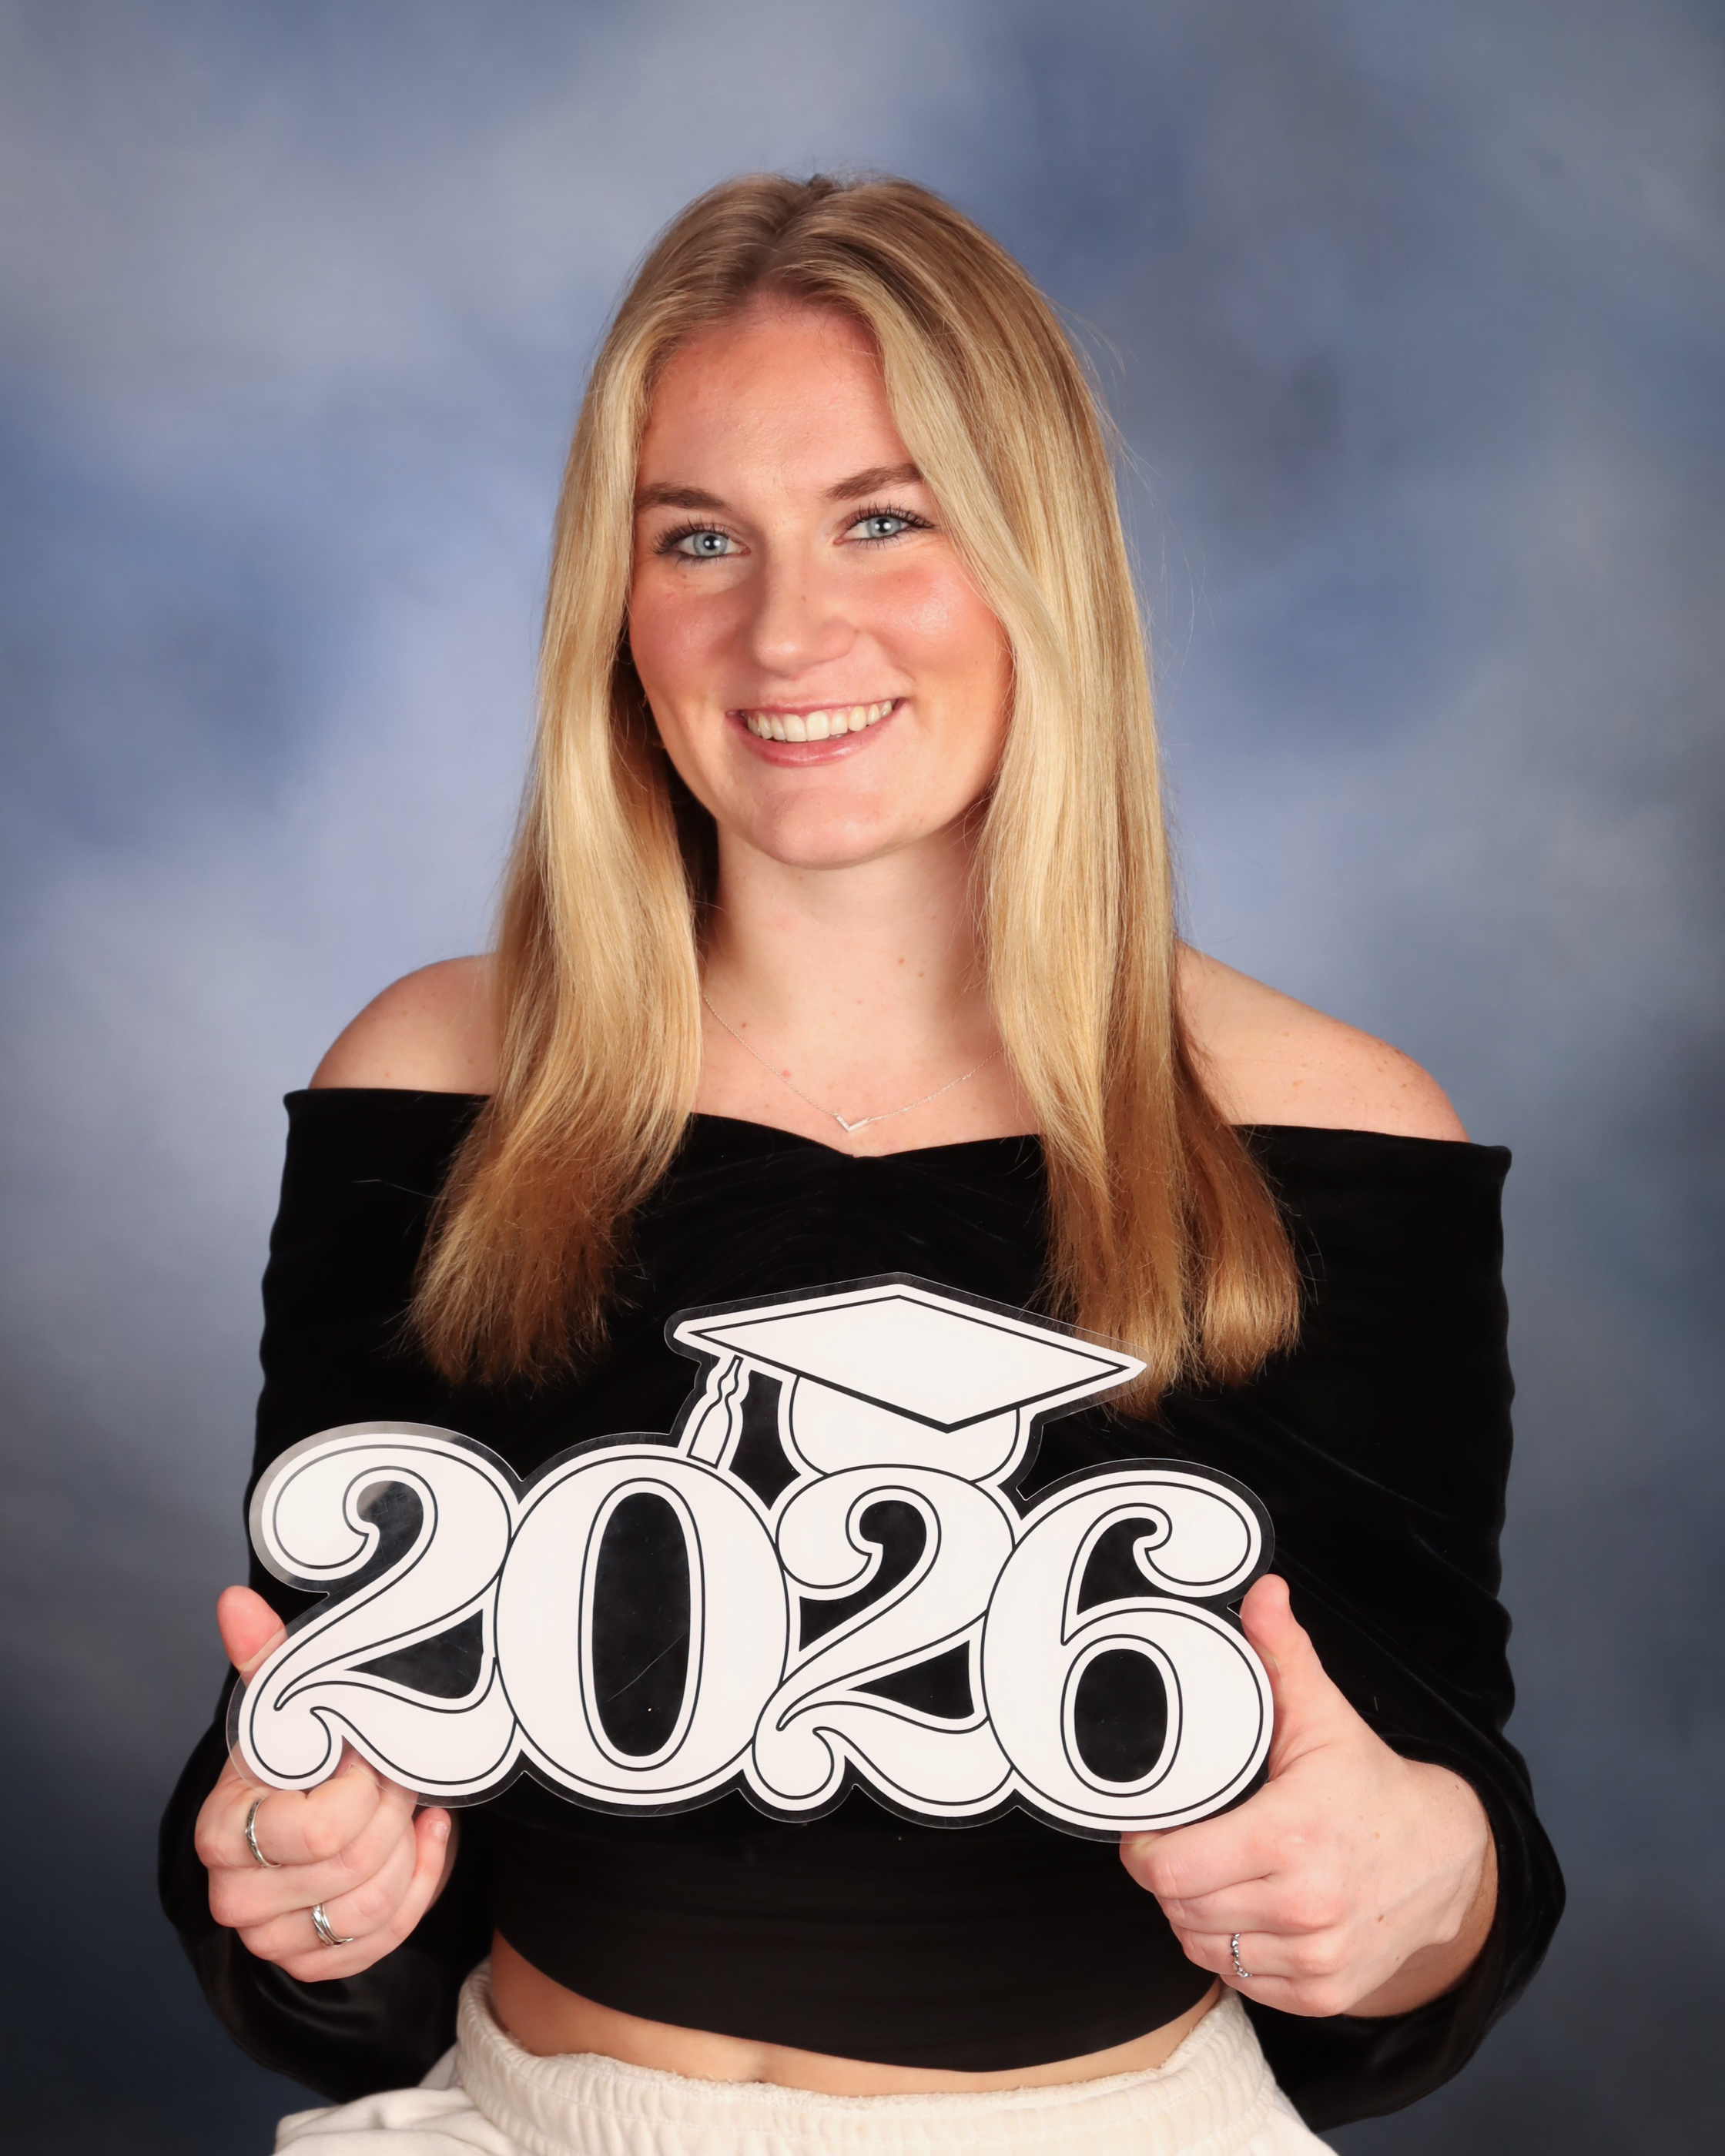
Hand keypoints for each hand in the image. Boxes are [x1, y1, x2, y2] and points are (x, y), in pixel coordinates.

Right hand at [193, 1585, 455, 1979]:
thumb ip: (266, 1656)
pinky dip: (420, 1884)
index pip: (315, 1830)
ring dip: (408, 1847)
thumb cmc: (299, 1752)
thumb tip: (235, 1601)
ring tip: (410, 1804)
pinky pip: (383, 1939)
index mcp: (218, 1835)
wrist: (316, 1802)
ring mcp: (271, 1938)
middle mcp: (233, 1897)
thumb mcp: (286, 1703)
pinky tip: (427, 1838)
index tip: (361, 1754)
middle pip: (352, 1865)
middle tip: (395, 1774)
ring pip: (371, 1906)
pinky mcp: (312, 1961)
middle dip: (391, 1810)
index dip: (359, 1788)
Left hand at [1121, 1574, 1495, 2017]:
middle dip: (1167, 1877)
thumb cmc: (1370, 1784)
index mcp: (1292, 1837)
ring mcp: (1316, 1958)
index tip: (1150, 1826)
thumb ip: (1282, 1654)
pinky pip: (1237, 1979)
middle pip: (1178, 1908)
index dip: (1143, 1848)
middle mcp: (1305, 1908)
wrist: (1448, 1860)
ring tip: (1209, 1874)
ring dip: (1192, 1914)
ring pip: (1201, 1947)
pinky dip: (1226, 1950)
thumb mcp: (1324, 1716)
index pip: (1169, 1869)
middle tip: (1182, 1843)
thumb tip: (1261, 1591)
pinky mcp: (1324, 1992)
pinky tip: (1240, 1910)